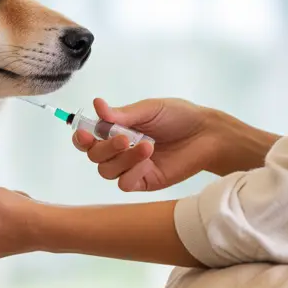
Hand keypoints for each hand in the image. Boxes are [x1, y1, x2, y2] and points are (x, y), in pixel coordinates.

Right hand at [72, 97, 221, 191]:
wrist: (206, 134)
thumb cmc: (179, 117)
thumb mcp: (149, 109)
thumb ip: (122, 113)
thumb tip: (97, 105)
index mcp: (116, 131)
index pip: (88, 140)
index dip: (82, 139)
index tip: (85, 134)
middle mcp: (119, 151)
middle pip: (94, 157)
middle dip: (105, 147)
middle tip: (125, 138)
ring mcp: (131, 168)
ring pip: (106, 171)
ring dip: (122, 158)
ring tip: (147, 146)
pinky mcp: (143, 182)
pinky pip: (124, 183)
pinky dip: (131, 172)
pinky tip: (147, 161)